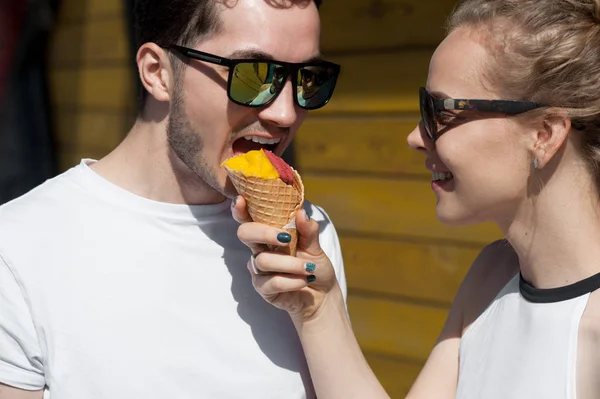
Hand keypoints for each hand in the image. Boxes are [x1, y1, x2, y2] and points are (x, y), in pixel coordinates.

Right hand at [232, 196, 338, 321]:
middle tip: (286, 238)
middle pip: (245, 234)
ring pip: (263, 260)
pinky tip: (304, 281)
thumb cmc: (315, 266)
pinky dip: (292, 281)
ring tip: (309, 268)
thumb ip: (308, 230)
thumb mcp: (315, 246)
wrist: (323, 295)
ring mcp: (259, 270)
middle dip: (264, 233)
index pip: (249, 219)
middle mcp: (259, 250)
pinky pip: (272, 282)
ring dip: (291, 264)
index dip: (240, 210)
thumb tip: (301, 213)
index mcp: (268, 234)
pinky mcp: (264, 289)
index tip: (240, 200)